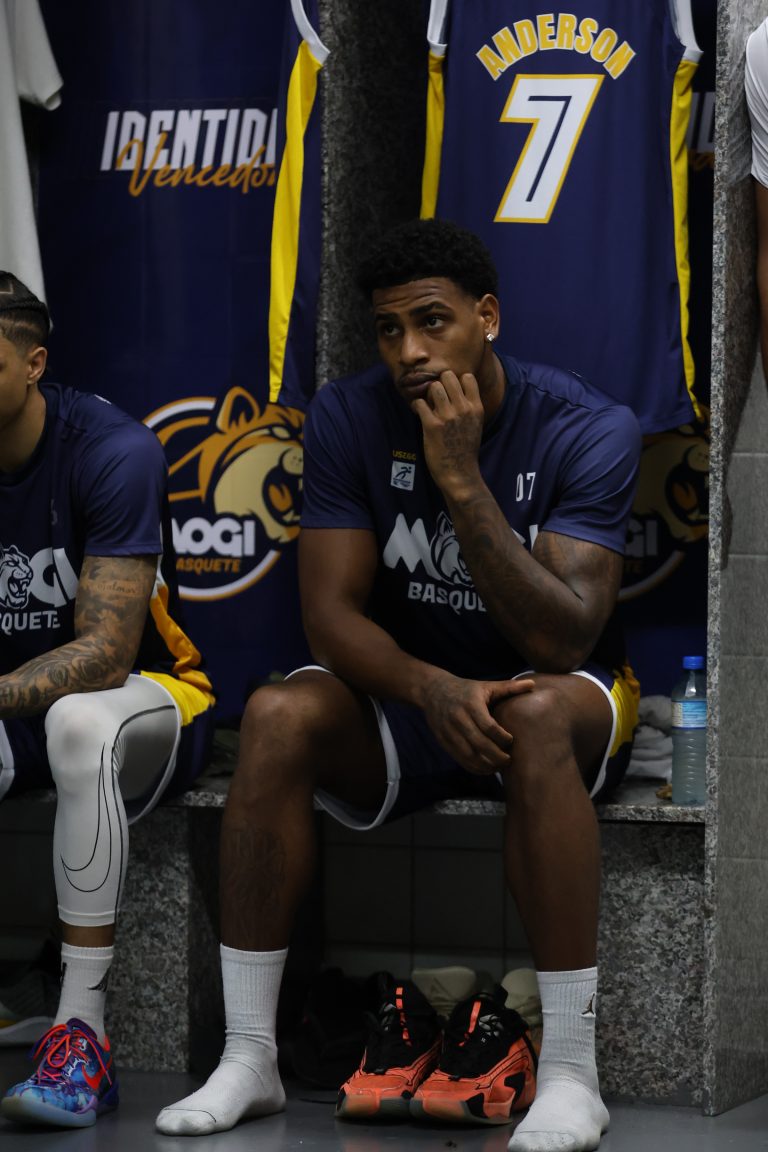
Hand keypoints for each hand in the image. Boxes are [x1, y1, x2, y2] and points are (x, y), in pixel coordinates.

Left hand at [411, 371, 483, 495]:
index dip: (456, 381)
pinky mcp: (432, 425)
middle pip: (448, 376)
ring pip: (433, 386)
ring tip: (429, 406)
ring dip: (428, 394)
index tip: (450, 392)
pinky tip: (420, 414)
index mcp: (476, 407)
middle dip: (439, 383)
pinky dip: (417, 406)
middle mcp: (463, 409)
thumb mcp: (475, 424)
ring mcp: (447, 416)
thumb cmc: (465, 449)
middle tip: (436, 398)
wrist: (459, 473)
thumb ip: (468, 406)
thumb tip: (455, 390)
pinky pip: (420, 403)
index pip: (467, 377)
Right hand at [421, 672, 534, 773]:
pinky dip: (474, 768)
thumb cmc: (466, 690)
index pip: (488, 726)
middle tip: (509, 760)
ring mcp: (449, 731)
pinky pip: (460, 759)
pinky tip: (486, 768)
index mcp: (471, 704)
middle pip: (479, 744)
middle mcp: (458, 718)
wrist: (432, 691)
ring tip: (499, 766)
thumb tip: (533, 684)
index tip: (512, 741)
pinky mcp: (443, 741)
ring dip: (486, 765)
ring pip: (469, 755)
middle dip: (497, 756)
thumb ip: (509, 687)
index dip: (502, 738)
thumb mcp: (486, 686)